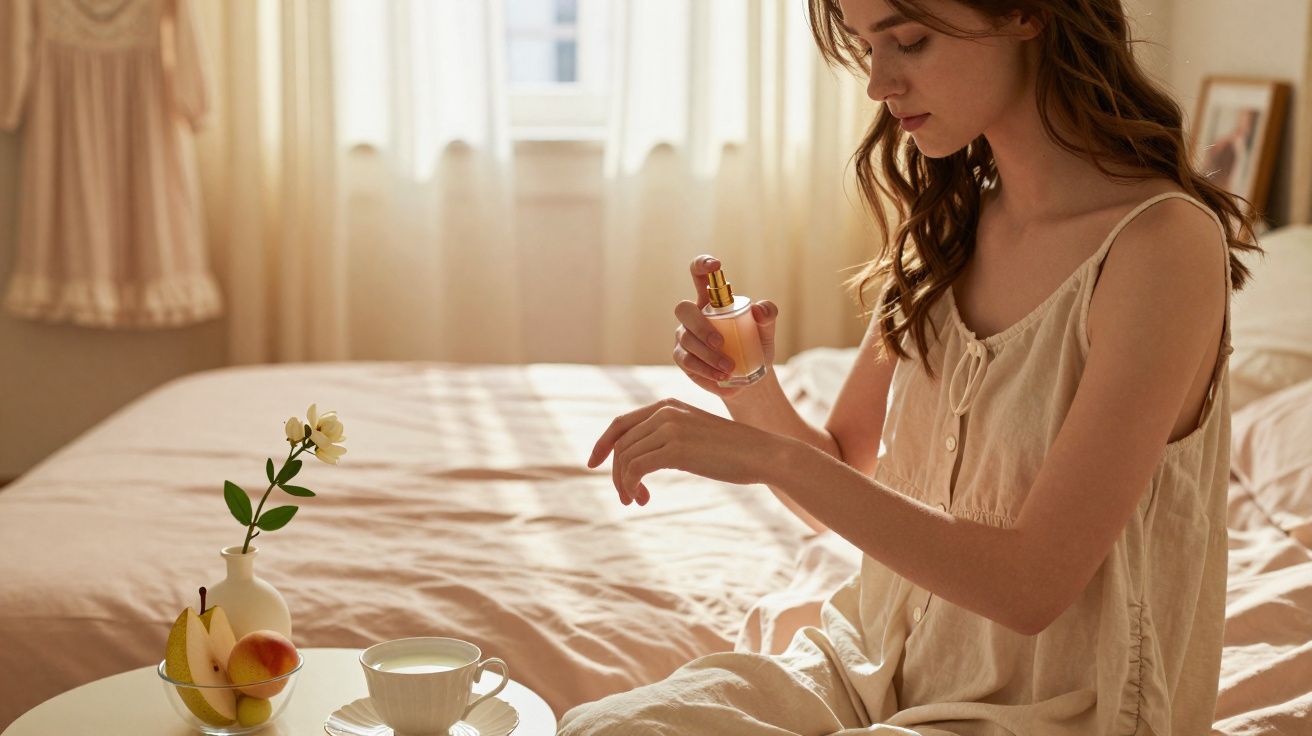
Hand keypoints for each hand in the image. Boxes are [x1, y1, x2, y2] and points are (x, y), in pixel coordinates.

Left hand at [586, 398, 784, 505]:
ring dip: (624, 483)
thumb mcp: (695, 436)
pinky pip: (635, 468)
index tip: (593, 463)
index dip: (602, 443)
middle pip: (621, 444)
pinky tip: (643, 498)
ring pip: (626, 457)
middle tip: (627, 498)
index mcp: (668, 405)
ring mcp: (670, 428)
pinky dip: (631, 485)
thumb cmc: (733, 451)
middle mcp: (665, 412)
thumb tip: (643, 460)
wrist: (762, 453)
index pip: (621, 423)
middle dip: (617, 473)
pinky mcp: (675, 448)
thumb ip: (669, 438)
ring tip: (636, 500)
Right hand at [674, 255, 777, 399]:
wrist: (748, 378)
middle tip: (720, 342)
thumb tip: (759, 310)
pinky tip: (722, 376)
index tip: (716, 265)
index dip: (701, 264)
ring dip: (708, 355)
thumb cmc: (754, 347)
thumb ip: (768, 315)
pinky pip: (688, 361)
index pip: (698, 275)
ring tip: (730, 367)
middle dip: (700, 325)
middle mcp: (693, 316)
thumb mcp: (766, 331)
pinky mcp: (682, 358)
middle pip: (683, 309)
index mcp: (711, 301)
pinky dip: (705, 370)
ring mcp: (684, 336)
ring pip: (687, 339)